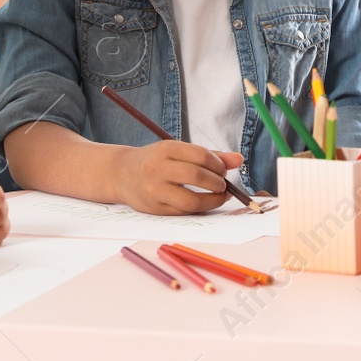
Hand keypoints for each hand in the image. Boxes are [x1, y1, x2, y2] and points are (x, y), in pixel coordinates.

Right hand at [115, 140, 244, 214]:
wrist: (122, 174)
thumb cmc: (156, 160)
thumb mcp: (178, 150)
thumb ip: (209, 155)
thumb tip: (239, 160)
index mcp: (165, 149)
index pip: (200, 155)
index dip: (218, 164)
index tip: (223, 170)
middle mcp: (157, 168)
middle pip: (196, 176)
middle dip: (217, 183)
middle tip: (223, 185)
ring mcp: (154, 190)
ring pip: (191, 200)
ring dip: (212, 200)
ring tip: (219, 196)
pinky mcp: (154, 208)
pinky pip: (183, 212)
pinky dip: (199, 208)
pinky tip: (204, 203)